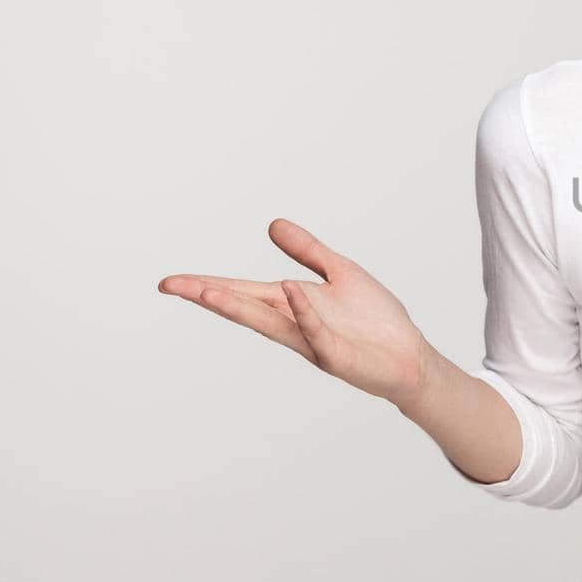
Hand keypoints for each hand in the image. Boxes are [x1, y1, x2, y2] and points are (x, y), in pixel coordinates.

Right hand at [158, 218, 432, 406]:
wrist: (411, 357)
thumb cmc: (375, 320)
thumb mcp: (340, 273)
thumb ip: (308, 251)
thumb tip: (272, 224)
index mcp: (292, 305)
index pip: (243, 292)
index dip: (207, 286)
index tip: (170, 282)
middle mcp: (294, 325)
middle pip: (244, 308)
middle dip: (208, 295)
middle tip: (170, 285)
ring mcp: (313, 342)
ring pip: (269, 323)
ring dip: (239, 307)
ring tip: (206, 290)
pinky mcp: (336, 356)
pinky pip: (317, 330)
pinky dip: (304, 310)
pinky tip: (291, 290)